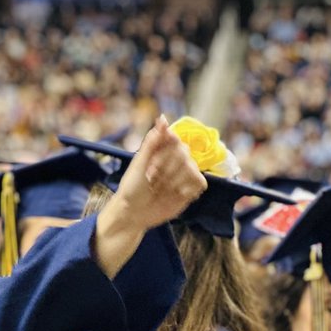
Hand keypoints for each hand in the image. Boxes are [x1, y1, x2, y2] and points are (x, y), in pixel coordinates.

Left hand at [92, 115, 206, 278]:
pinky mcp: (191, 188)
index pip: (174, 138)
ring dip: (173, 181)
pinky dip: (186, 189)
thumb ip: (152, 141)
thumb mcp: (138, 163)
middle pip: (184, 153)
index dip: (164, 153)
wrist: (133, 213)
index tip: (150, 166)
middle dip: (165, 169)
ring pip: (192, 168)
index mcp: (161, 149)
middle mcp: (175, 158)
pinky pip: (199, 182)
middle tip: (151, 180)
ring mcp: (184, 173)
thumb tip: (163, 117)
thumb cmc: (131, 188)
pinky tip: (174, 194)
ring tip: (159, 189)